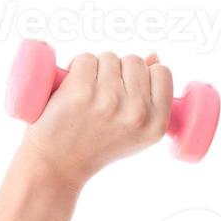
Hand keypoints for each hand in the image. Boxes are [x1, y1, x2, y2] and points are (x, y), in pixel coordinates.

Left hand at [21, 51, 172, 184]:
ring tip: (88, 94)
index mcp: (157, 124)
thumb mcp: (136, 131)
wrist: (59, 164)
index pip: (162, 72)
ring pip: (109, 57)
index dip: (144, 74)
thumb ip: (151, 97)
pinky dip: (76, 66)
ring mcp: (109, 101)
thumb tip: (153, 56)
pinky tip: (72, 87)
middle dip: (119, 71)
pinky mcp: (81, 91)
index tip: (129, 89)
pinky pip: (85, 58)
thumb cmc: (97, 145)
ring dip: (97, 69)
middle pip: (135, 61)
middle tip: (104, 95)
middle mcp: (137, 113)